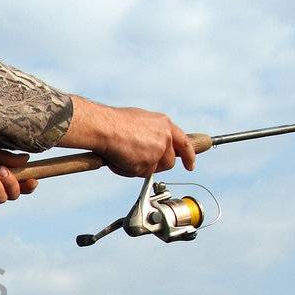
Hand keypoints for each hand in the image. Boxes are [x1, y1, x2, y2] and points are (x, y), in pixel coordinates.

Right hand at [64, 98, 195, 175]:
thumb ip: (153, 132)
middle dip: (156, 165)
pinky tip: (120, 159)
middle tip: (139, 161)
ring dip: (140, 167)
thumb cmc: (115, 122)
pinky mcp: (148, 163)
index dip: (189, 156)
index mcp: (165, 124)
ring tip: (125, 156)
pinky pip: (140, 174)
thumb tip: (151, 143)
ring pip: (154, 170)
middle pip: (169, 162)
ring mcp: (158, 151)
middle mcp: (165, 137)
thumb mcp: (141, 120)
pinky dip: (128, 170)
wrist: (104, 127)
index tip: (190, 165)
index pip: (184, 143)